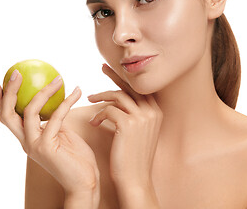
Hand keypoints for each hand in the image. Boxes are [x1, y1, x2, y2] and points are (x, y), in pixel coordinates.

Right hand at [0, 71, 99, 198]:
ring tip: (58, 78)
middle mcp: (26, 142)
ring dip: (43, 91)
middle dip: (8, 92)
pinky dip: (66, 102)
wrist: (84, 181)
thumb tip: (53, 98)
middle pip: (7, 114)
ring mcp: (34, 145)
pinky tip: (77, 91)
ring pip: (29, 111)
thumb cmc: (76, 157)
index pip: (8, 117)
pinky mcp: (47, 147)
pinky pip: (56, 117)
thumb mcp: (61, 133)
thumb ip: (53, 119)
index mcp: (27, 138)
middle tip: (15, 72)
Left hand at [87, 64, 162, 189]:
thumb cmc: (133, 157)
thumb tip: (118, 103)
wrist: (135, 179)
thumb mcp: (139, 132)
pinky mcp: (128, 124)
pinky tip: (94, 123)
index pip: (139, 89)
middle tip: (103, 66)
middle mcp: (152, 111)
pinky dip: (99, 115)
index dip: (126, 79)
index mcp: (156, 112)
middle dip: (115, 75)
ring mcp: (142, 117)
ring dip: (101, 96)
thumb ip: (134, 115)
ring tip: (90, 99)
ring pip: (117, 95)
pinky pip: (108, 110)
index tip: (114, 71)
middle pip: (130, 86)